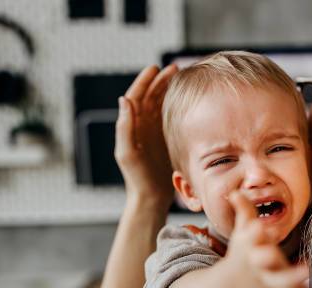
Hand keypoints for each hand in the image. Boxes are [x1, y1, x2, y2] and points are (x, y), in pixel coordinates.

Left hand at [115, 64, 178, 206]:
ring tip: (182, 78)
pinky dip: (177, 105)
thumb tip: (124, 99)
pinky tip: (187, 99)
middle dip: (160, 81)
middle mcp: (142, 126)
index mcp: (131, 125)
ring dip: (169, 90)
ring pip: (161, 104)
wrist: (151, 196)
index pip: (136, 96)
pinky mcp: (165, 139)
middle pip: (150, 96)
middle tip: (175, 68)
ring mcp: (154, 132)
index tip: (155, 68)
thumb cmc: (137, 177)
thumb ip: (124, 127)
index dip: (144, 81)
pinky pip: (170, 117)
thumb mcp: (127, 152)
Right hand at [225, 191, 308, 287]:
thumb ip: (244, 210)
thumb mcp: (242, 231)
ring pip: (283, 280)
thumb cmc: (244, 252)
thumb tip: (235, 191)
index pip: (250, 238)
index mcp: (249, 247)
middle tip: (273, 252)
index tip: (259, 225)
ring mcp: (270, 280)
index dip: (253, 232)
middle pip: (262, 261)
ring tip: (309, 269)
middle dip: (266, 256)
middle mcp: (259, 265)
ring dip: (295, 275)